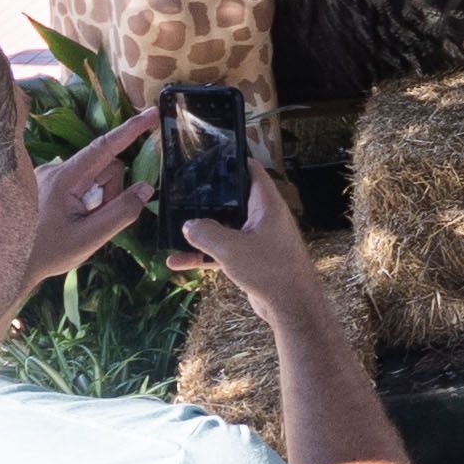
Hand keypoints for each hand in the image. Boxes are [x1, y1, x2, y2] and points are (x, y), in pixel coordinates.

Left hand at [29, 107, 154, 283]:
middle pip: (104, 167)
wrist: (8, 265)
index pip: (104, 147)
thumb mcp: (90, 238)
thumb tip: (146, 188)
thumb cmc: (48, 253)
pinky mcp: (46, 184)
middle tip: (102, 220)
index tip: (152, 114)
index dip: (131, 130)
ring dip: (100, 197)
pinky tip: (75, 220)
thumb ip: (121, 212)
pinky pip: (80, 183)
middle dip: (113, 190)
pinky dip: (88, 199)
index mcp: (64, 178)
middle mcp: (55, 169)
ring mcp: (49, 175)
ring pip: (93, 176)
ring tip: (85, 224)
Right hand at [166, 171, 322, 317]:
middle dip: (207, 198)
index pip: (250, 170)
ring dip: (200, 231)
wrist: (291, 307)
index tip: (206, 156)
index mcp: (266, 204)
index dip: (230, 160)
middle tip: (179, 191)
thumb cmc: (268, 269)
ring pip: (224, 228)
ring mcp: (258, 239)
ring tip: (171, 227)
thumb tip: (188, 225)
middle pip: (232, 199)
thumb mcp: (230, 248)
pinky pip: (223, 251)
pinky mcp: (252, 260)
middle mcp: (264, 217)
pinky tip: (176, 262)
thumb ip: (205, 232)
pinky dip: (204, 255)